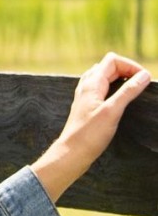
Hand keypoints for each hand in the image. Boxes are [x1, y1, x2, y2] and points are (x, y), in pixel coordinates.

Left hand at [32, 52, 151, 202]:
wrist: (71, 154)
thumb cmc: (89, 135)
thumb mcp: (112, 111)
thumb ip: (128, 92)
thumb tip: (144, 75)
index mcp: (91, 84)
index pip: (112, 60)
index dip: (130, 65)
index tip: (143, 79)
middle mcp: (86, 87)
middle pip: (108, 66)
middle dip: (126, 70)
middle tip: (140, 83)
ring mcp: (85, 97)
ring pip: (103, 78)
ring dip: (119, 79)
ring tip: (132, 89)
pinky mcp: (86, 108)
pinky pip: (100, 90)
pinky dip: (112, 89)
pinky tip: (118, 100)